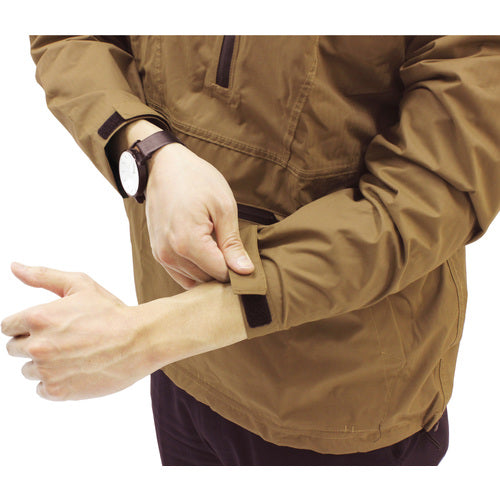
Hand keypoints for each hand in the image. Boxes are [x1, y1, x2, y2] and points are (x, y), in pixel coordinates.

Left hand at [1, 263, 150, 400]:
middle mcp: (37, 345)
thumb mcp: (80, 285)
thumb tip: (14, 267)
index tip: (48, 326)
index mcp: (38, 317)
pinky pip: (41, 389)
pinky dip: (55, 381)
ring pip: (28, 370)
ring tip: (73, 354)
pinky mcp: (58, 391)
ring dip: (44, 363)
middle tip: (64, 339)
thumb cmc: (112, 311)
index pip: (7, 326)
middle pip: (13, 349)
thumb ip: (43, 276)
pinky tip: (76, 368)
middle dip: (33, 342)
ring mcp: (47, 370)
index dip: (26, 325)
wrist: (140, 340)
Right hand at [145, 142, 254, 289]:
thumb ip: (233, 244)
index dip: (238, 268)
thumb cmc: (197, 180)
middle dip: (224, 269)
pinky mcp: (158, 254)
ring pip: (194, 280)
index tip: (246, 257)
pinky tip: (206, 253)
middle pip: (207, 279)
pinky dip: (196, 270)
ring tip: (219, 247)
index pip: (220, 273)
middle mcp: (169, 254)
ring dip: (209, 271)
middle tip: (234, 249)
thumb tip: (245, 271)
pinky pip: (181, 275)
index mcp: (187, 242)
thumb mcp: (224, 208)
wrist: (164, 166)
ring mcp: (160, 256)